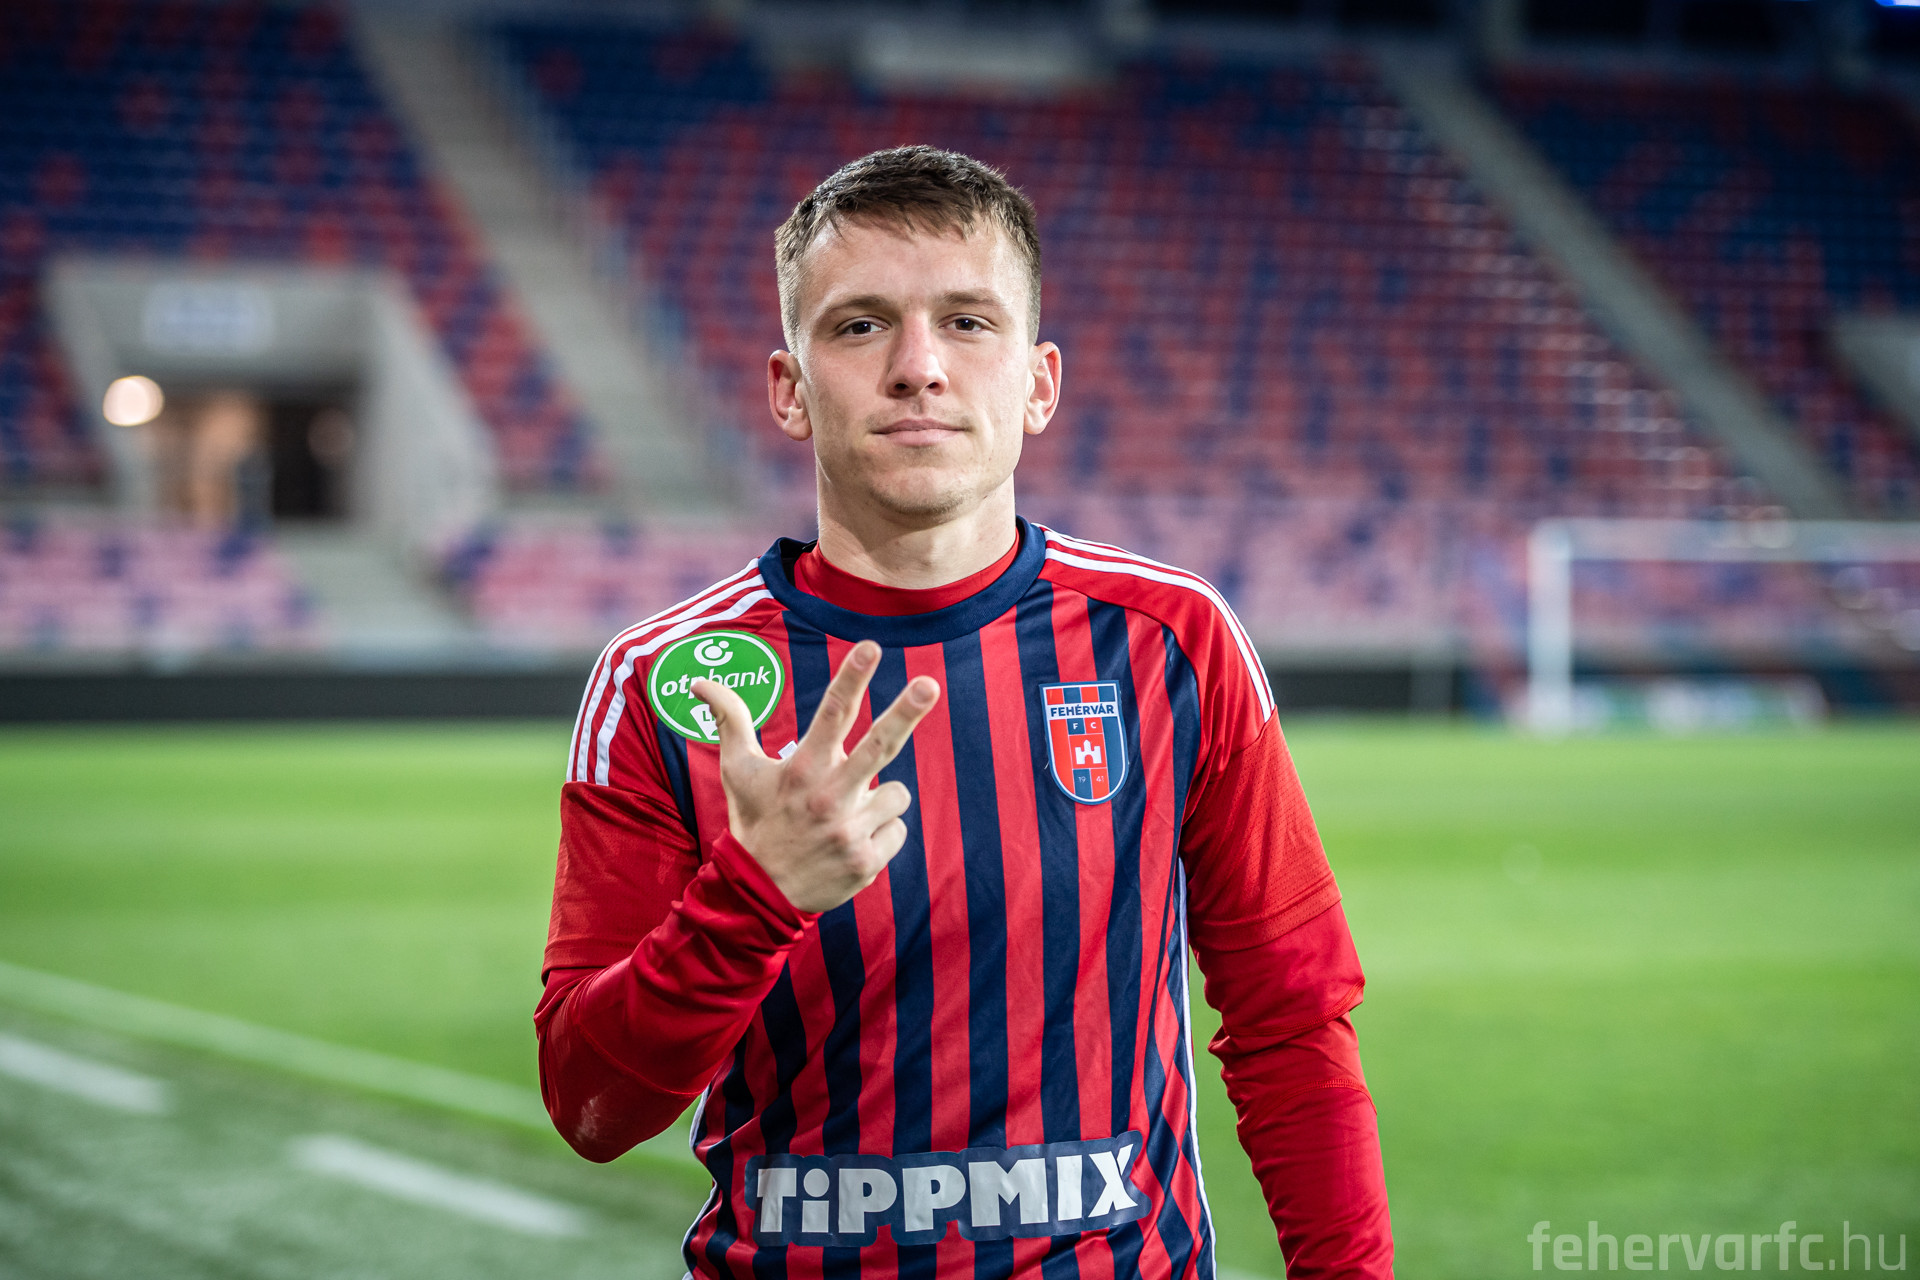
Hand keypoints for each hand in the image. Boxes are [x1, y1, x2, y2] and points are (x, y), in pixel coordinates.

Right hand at [691, 640, 939, 913]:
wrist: (758, 894)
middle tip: (929, 684)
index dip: (852, 677)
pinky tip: (852, 842)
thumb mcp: (738, 771)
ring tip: (846, 815)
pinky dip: (881, 832)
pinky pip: (897, 829)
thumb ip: (730, 720)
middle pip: (879, 745)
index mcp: (802, 769)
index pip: (831, 713)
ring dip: (879, 799)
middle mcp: (829, 797)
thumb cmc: (755, 822)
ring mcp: (850, 831)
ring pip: (896, 793)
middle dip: (905, 712)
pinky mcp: (867, 861)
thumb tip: (698, 682)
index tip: (872, 646)